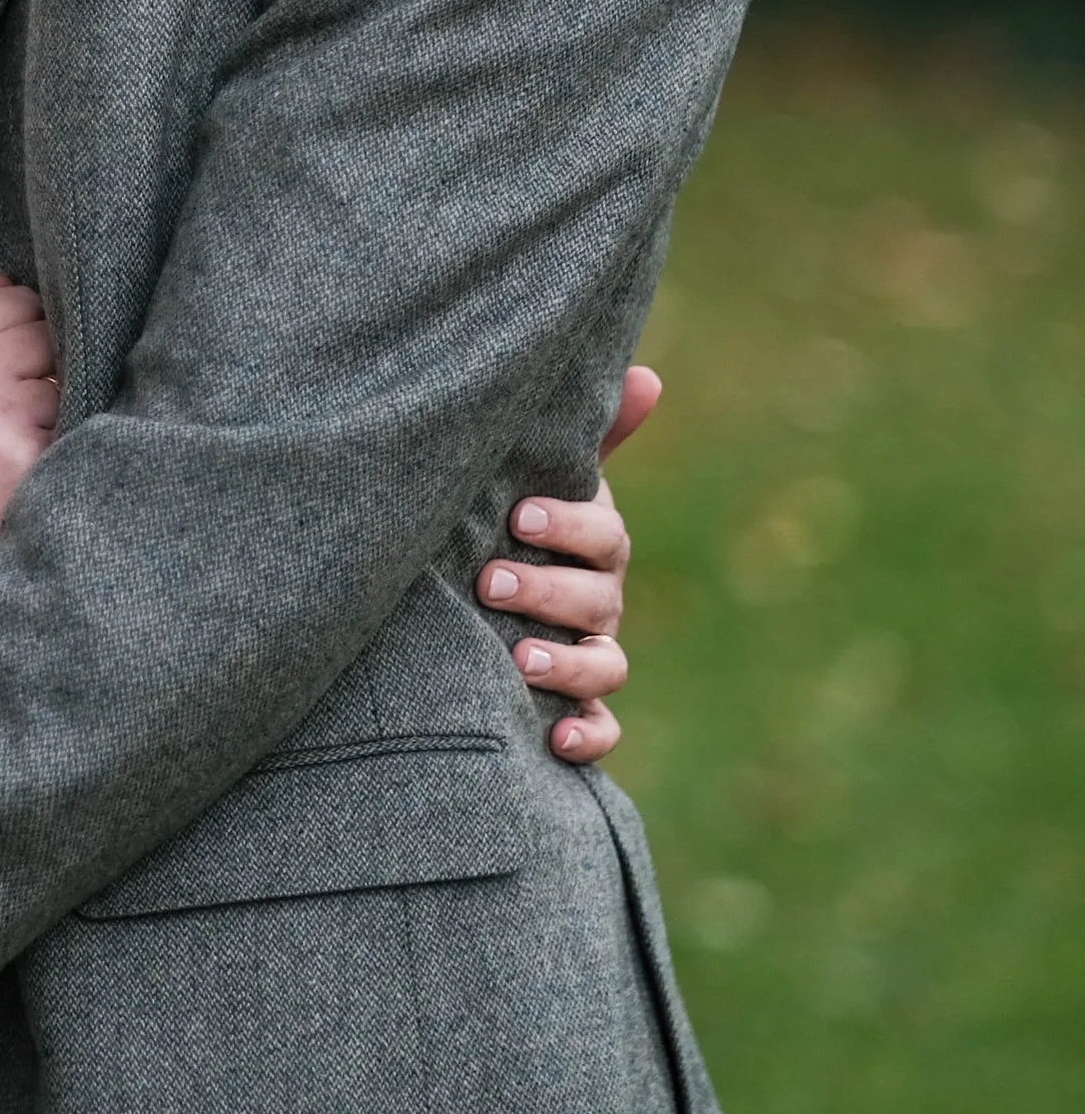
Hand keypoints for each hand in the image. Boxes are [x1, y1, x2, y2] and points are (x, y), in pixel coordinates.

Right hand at [0, 276, 59, 645]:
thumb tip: (4, 279)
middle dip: (45, 359)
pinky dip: (63, 435)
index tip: (23, 354)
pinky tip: (37, 458)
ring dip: (57, 400)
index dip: (25, 324)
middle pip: (42, 330)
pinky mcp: (24, 454)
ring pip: (62, 374)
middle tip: (29, 398)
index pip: (10, 297)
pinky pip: (71, 419)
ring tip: (28, 434)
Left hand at [485, 365, 657, 763]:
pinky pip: (601, 731)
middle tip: (491, 580)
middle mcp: (599, 602)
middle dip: (548, 591)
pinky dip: (588, 737)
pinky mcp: (576, 711)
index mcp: (591, 546)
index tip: (520, 514)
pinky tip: (557, 738)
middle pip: (597, 600)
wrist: (465, 599)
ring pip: (605, 666)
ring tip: (519, 658)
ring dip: (569, 665)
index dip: (569, 524)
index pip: (602, 534)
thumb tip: (648, 375)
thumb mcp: (536, 478)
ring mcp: (590, 657)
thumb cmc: (507, 526)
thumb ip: (586, 438)